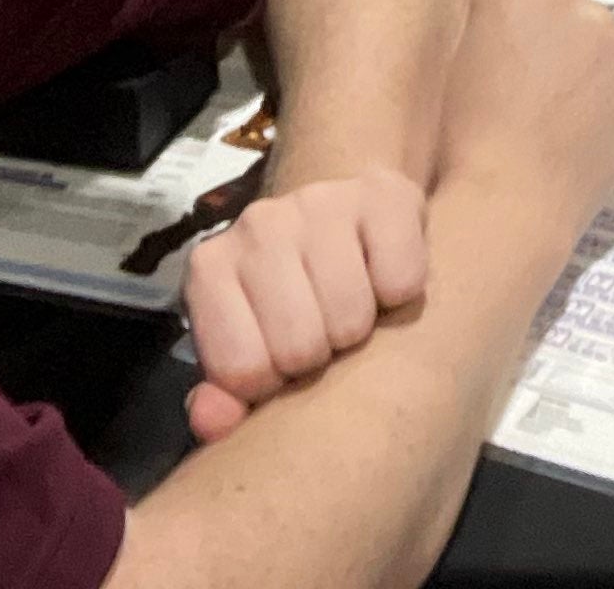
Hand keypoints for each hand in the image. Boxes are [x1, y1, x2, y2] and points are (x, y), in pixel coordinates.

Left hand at [180, 165, 433, 444]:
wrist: (343, 217)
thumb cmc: (290, 302)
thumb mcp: (249, 351)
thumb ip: (225, 396)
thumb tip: (210, 419)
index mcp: (210, 269)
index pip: (240, 370)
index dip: (271, 384)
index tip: (282, 364)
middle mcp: (258, 225)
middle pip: (299, 347)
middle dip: (320, 357)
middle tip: (324, 335)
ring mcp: (319, 202)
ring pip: (352, 318)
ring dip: (363, 331)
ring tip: (352, 309)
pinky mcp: (385, 193)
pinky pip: (402, 281)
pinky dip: (403, 297)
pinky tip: (383, 280)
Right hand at [434, 0, 613, 252]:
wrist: (505, 199)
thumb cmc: (457, 138)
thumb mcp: (451, 58)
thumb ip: (485, 22)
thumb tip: (505, 24)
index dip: (518, 14)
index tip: (510, 49)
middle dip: (556, 30)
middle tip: (537, 84)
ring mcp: (605, 26)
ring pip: (600, 32)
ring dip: (587, 58)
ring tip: (563, 111)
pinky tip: (588, 120)